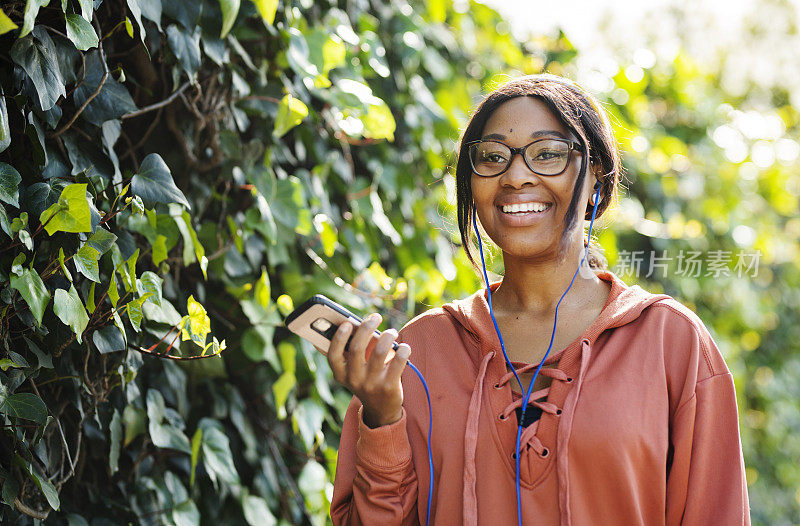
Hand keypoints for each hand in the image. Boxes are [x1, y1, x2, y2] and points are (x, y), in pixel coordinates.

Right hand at [326, 313, 410, 427]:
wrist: (381, 409)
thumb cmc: (366, 379)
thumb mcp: (353, 371)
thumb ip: (351, 350)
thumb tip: (356, 324)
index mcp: (341, 374)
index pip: (333, 355)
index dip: (339, 338)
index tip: (347, 323)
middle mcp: (354, 380)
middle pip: (357, 348)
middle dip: (367, 328)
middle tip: (376, 317)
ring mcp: (371, 384)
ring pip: (380, 352)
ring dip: (387, 336)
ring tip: (392, 332)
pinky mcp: (389, 387)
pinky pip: (398, 361)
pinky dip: (403, 350)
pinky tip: (404, 347)